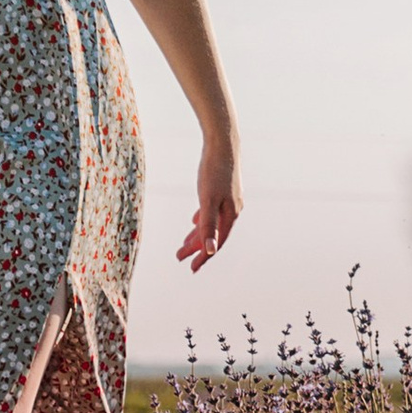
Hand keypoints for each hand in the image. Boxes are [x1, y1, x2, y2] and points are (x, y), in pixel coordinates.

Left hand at [176, 133, 241, 270]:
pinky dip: (202, 219)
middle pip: (213, 235)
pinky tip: (194, 221)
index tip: (192, 269)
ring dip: (197, 235)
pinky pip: (211, 211)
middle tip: (179, 258)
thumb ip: (208, 225)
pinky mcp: (222, 190)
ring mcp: (228, 200)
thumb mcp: (208, 200)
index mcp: (230, 215)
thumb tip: (210, 251)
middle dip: (196, 248)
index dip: (204, 257)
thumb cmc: (214, 171)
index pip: (216, 243)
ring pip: (211, 223)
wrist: (222, 143)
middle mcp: (232, 210)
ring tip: (184, 245)